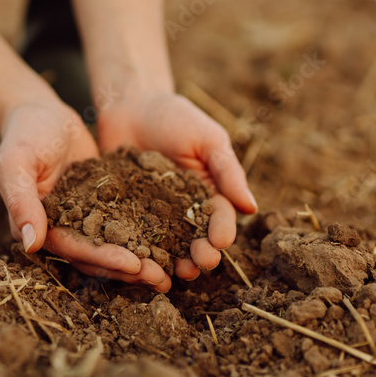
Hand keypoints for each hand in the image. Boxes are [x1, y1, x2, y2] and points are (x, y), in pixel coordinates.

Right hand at [0, 99, 170, 290]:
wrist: (40, 112)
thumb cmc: (24, 134)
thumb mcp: (15, 163)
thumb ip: (20, 201)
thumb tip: (30, 244)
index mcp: (39, 227)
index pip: (74, 250)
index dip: (104, 259)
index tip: (134, 264)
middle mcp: (61, 230)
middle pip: (97, 258)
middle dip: (129, 270)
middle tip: (163, 279)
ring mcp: (84, 219)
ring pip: (115, 248)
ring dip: (142, 260)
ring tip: (172, 271)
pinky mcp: (102, 205)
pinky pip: (126, 224)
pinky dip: (146, 234)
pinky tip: (174, 239)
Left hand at [97, 89, 257, 280]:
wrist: (130, 104)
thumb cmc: (176, 117)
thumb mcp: (207, 139)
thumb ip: (227, 171)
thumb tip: (251, 208)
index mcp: (209, 194)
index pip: (219, 218)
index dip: (222, 232)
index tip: (221, 242)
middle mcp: (183, 211)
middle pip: (195, 239)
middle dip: (200, 254)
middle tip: (199, 264)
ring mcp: (153, 215)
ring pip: (166, 246)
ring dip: (172, 262)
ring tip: (175, 272)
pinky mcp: (124, 215)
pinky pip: (132, 237)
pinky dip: (137, 252)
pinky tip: (139, 263)